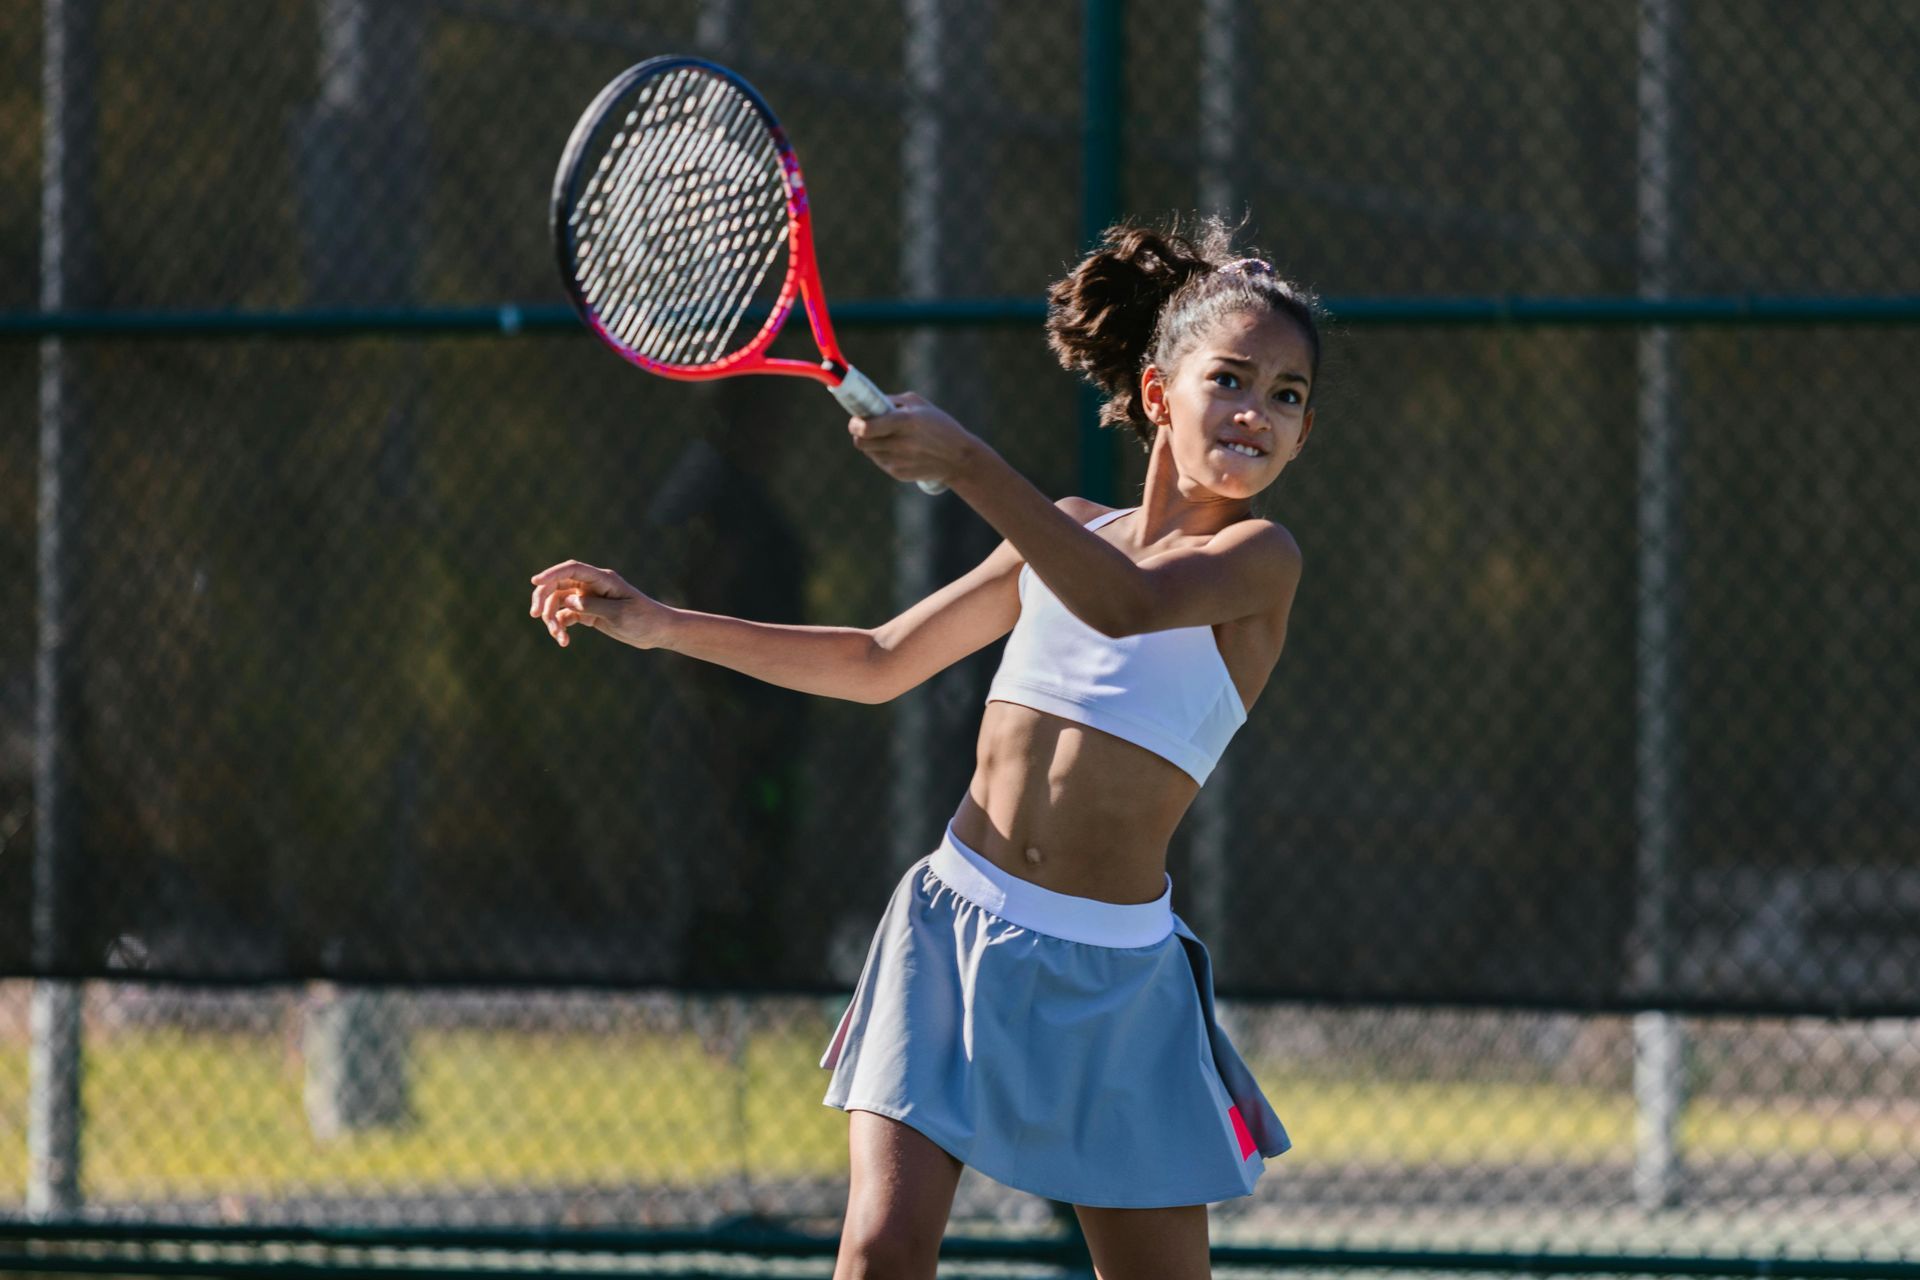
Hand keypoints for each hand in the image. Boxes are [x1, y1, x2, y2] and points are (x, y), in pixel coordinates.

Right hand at [528, 560, 668, 649]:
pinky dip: (561, 627)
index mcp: (603, 579)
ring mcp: (588, 598)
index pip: (572, 569)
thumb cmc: (644, 619)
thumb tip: (567, 600)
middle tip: (534, 615)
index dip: (552, 573)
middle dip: (544, 598)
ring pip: (559, 602)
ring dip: (552, 618)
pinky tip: (564, 642)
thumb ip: (592, 605)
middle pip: (558, 584)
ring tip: (559, 637)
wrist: (657, 631)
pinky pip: (566, 616)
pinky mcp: (588, 612)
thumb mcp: (619, 614)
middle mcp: (592, 585)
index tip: (534, 581)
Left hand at [846, 392, 977, 487]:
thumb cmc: (938, 425)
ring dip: (872, 444)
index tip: (856, 419)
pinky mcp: (898, 474)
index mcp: (905, 422)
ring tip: (889, 437)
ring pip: (869, 452)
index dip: (855, 423)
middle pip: (860, 442)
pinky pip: (880, 462)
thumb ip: (892, 401)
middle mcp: (900, 444)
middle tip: (866, 427)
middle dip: (859, 433)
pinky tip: (900, 450)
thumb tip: (868, 403)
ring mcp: (898, 461)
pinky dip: (883, 454)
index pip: (865, 427)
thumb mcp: (919, 404)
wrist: (958, 458)